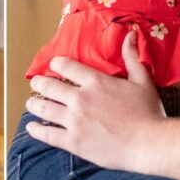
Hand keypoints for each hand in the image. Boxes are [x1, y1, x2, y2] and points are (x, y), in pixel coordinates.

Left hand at [25, 29, 165, 172]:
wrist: (149, 144)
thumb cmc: (149, 113)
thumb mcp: (142, 80)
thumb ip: (131, 57)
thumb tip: (130, 34)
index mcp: (95, 81)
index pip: (65, 66)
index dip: (56, 63)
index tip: (53, 65)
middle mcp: (80, 98)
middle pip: (49, 86)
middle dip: (39, 83)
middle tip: (36, 83)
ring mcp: (75, 121)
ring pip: (44, 108)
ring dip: (34, 104)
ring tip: (30, 103)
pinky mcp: (74, 142)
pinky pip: (48, 134)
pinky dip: (37, 130)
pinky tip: (32, 127)